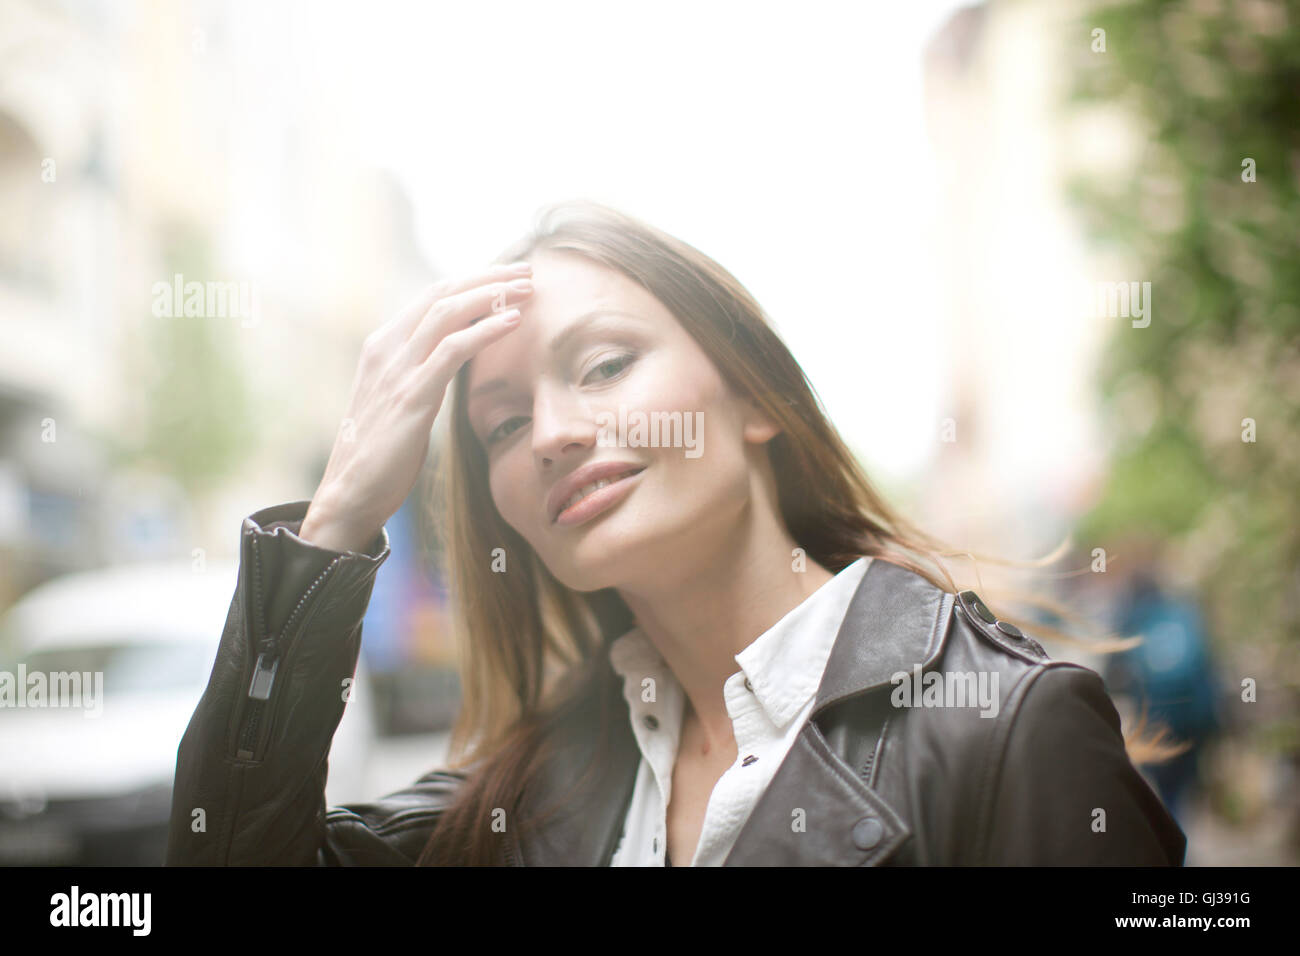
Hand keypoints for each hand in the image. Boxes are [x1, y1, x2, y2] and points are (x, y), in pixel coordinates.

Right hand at [299, 262, 533, 552]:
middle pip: (442, 293)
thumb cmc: (380, 453)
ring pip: (448, 312)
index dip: (473, 281)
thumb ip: (421, 373)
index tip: (509, 277)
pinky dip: (486, 330)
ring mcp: (396, 370)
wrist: (349, 494)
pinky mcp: (410, 396)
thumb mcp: (400, 400)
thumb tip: (454, 359)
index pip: (432, 296)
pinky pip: (452, 350)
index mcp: (383, 346)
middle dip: (488, 277)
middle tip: (527, 270)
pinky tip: (514, 322)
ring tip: (528, 289)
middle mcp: (386, 349)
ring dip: (493, 295)